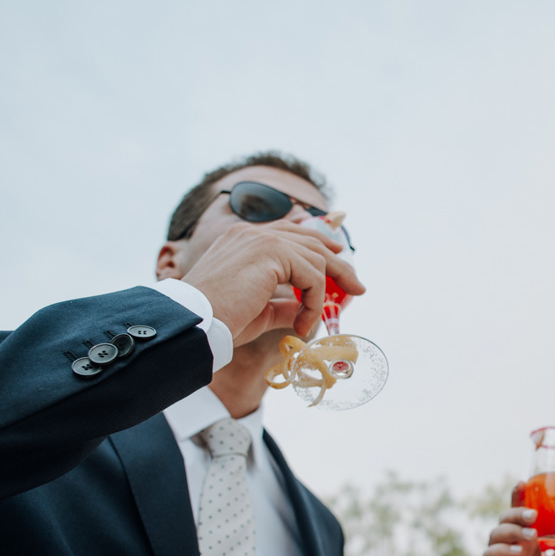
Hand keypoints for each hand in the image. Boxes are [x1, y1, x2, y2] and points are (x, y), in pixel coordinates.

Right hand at [181, 220, 365, 346]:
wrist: (196, 322)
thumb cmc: (219, 320)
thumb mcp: (258, 310)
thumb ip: (283, 304)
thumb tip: (304, 309)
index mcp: (245, 239)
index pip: (292, 231)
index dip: (320, 242)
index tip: (340, 255)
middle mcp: (253, 233)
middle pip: (312, 239)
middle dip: (339, 264)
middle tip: (358, 287)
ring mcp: (263, 239)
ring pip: (316, 258)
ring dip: (323, 293)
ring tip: (315, 321)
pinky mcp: (272, 253)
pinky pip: (312, 276)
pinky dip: (314, 302)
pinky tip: (303, 324)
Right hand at [482, 482, 554, 555]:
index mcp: (530, 532)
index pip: (520, 508)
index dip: (518, 494)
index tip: (523, 483)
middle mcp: (515, 542)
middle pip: (505, 518)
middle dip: (515, 513)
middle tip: (532, 516)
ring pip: (494, 534)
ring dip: (510, 530)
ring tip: (529, 535)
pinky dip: (499, 550)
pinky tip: (516, 551)